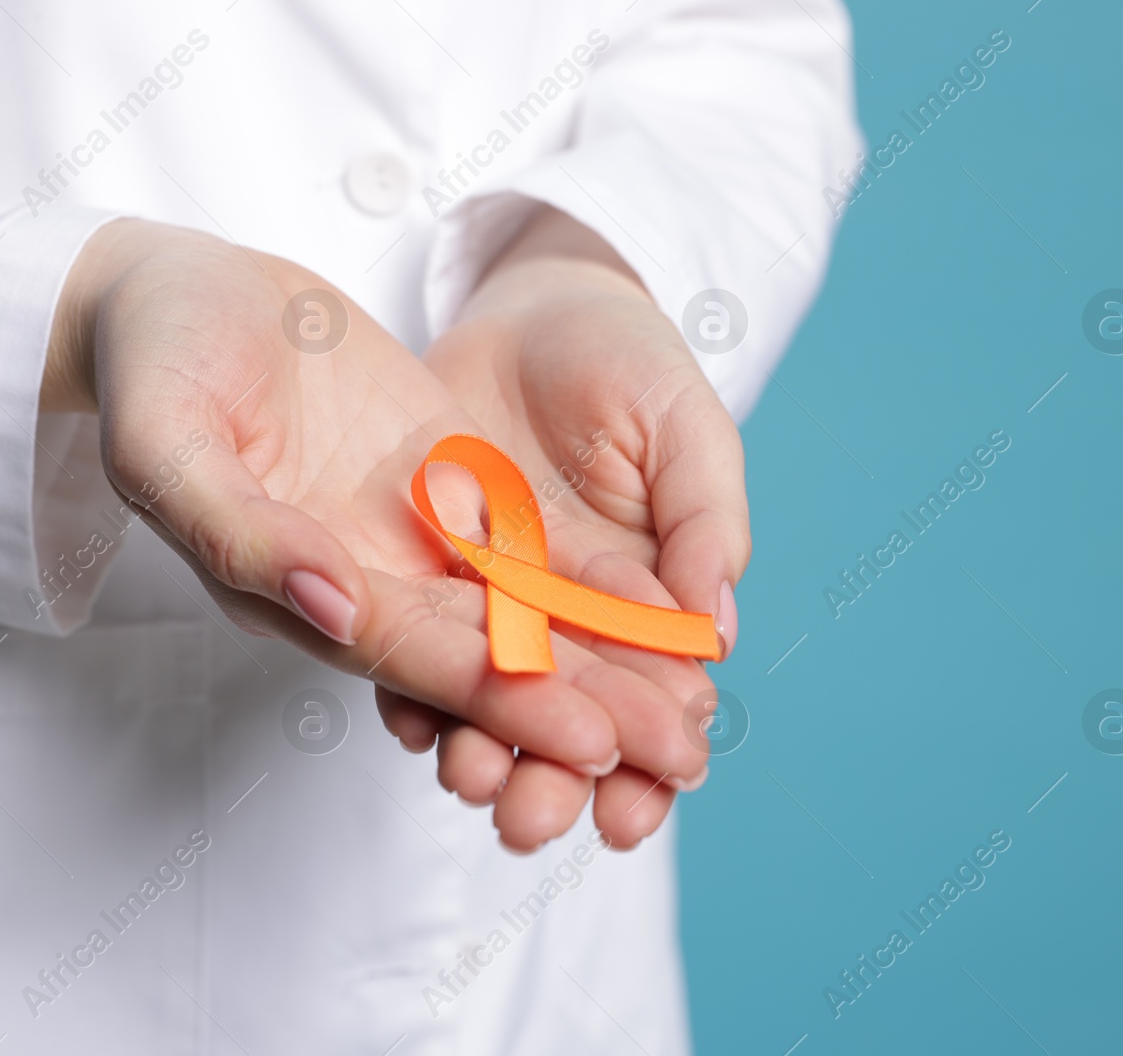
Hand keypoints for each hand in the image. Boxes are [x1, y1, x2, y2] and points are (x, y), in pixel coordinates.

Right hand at [42, 219, 711, 842]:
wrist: (174, 294)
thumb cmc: (151, 360)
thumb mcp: (167, 442)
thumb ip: (236, 529)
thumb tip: (330, 600)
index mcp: (294, 589)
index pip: (416, 659)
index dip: (506, 700)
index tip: (596, 740)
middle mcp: (363, 578)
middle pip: (486, 655)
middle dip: (583, 704)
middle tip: (681, 752)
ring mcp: (405, 532)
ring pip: (519, 609)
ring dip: (604, 656)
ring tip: (695, 698)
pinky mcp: (441, 481)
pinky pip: (526, 538)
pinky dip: (591, 575)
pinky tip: (665, 600)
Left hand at [379, 207, 751, 850]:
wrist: (535, 302)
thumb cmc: (633, 362)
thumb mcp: (686, 429)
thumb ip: (702, 523)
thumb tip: (714, 635)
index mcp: (647, 599)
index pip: (655, 700)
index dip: (649, 759)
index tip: (638, 809)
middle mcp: (569, 616)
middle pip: (566, 717)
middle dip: (554, 778)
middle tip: (533, 821)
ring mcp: (496, 598)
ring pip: (490, 694)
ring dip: (482, 749)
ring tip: (472, 781)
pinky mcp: (424, 568)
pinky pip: (416, 638)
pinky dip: (413, 684)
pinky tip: (408, 719)